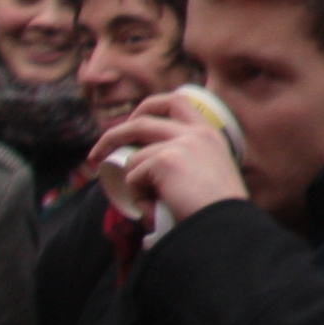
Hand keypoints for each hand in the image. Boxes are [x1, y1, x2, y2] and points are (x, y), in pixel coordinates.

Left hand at [94, 91, 245, 224]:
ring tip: (150, 204)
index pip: (176, 100)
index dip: (149, 107)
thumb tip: (149, 166)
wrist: (224, 224)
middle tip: (98, 152)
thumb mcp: (210, 172)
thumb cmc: (217, 209)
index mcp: (210, 133)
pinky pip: (133, 177)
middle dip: (113, 135)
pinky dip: (138, 197)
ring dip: (133, 183)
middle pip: (141, 120)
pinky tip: (155, 209)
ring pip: (133, 158)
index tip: (134, 122)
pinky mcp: (164, 160)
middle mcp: (196, 132)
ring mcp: (180, 143)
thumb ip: (189, 161)